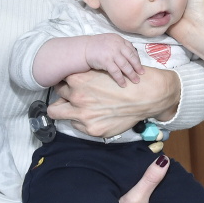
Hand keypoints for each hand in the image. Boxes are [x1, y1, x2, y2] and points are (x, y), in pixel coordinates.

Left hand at [46, 67, 179, 137]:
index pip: (59, 82)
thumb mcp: (102, 72)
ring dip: (68, 112)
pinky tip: (95, 117)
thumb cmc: (127, 81)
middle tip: (71, 99)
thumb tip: (72, 82)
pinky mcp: (93, 130)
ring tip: (81, 110)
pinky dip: (83, 122)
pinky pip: (77, 127)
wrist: (148, 95)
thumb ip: (85, 77)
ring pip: (58, 114)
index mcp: (78, 79)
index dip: (64, 84)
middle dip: (62, 98)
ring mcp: (83, 115)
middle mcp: (77, 97)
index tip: (68, 87)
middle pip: (55, 99)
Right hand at [83, 33, 143, 85]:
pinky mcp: (106, 61)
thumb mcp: (109, 41)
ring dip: (132, 74)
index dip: (136, 58)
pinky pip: (116, 72)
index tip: (139, 64)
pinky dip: (121, 79)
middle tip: (142, 73)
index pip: (131, 49)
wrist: (83, 49)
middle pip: (131, 57)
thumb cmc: (96, 46)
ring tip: (136, 80)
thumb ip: (119, 46)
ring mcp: (112, 53)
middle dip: (137, 66)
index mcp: (119, 39)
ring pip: (125, 66)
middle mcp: (117, 45)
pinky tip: (123, 84)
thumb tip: (131, 56)